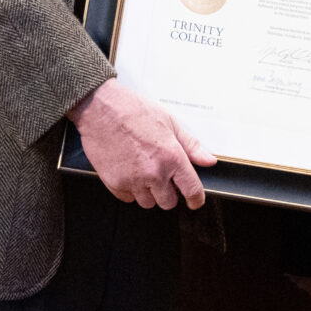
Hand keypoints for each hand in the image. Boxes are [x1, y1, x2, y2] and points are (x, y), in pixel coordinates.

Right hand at [68, 79, 216, 209]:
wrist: (101, 108)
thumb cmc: (134, 110)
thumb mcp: (170, 122)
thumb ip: (191, 145)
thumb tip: (209, 161)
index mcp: (171, 157)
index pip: (191, 190)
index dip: (196, 199)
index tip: (195, 201)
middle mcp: (154, 173)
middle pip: (169, 202)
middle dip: (169, 191)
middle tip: (162, 174)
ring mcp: (133, 180)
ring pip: (148, 202)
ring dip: (149, 192)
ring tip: (143, 169)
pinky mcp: (115, 184)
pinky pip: (128, 198)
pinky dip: (131, 189)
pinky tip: (129, 170)